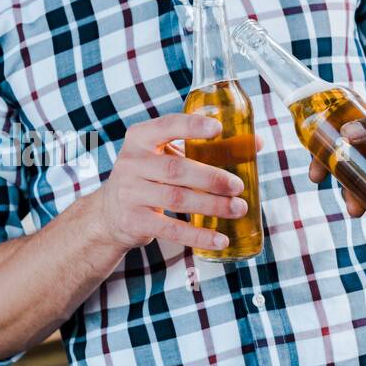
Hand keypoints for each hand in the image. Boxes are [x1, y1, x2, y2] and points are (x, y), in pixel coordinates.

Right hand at [93, 113, 253, 253]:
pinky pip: (171, 229)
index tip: (218, 128)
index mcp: (140, 138)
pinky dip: (198, 235)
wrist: (110, 213)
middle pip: (176, 169)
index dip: (192, 126)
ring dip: (211, 205)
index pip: (166, 126)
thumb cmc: (150, 176)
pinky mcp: (133, 221)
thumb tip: (255, 143)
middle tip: (239, 186)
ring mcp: (129, 193)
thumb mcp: (166, 155)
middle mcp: (130, 163)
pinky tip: (220, 239)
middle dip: (212, 178)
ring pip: (177, 199)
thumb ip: (204, 148)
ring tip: (238, 208)